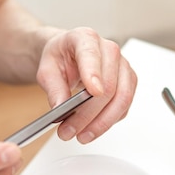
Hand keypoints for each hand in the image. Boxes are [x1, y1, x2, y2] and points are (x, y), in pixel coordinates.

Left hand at [35, 27, 136, 143]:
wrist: (68, 55)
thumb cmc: (60, 58)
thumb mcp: (46, 70)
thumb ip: (53, 88)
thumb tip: (60, 108)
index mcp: (85, 38)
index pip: (92, 55)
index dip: (94, 74)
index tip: (93, 92)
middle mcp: (109, 50)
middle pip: (108, 86)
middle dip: (89, 114)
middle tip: (70, 130)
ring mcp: (122, 66)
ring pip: (122, 98)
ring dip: (102, 122)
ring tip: (83, 136)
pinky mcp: (128, 82)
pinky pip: (124, 105)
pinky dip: (109, 121)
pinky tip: (93, 129)